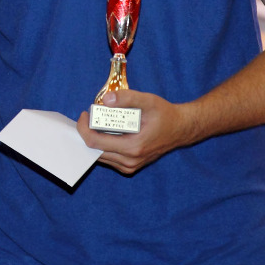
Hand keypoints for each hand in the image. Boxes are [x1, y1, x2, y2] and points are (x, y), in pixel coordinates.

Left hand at [77, 89, 196, 173]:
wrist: (180, 129)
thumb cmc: (165, 115)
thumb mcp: (148, 101)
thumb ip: (126, 98)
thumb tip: (105, 100)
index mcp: (132, 147)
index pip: (95, 142)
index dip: (84, 128)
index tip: (85, 114)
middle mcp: (130, 160)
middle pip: (94, 151)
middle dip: (87, 133)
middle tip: (89, 116)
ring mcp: (130, 165)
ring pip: (100, 156)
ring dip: (94, 139)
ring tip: (96, 122)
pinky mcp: (130, 166)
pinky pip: (108, 158)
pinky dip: (102, 145)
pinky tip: (105, 132)